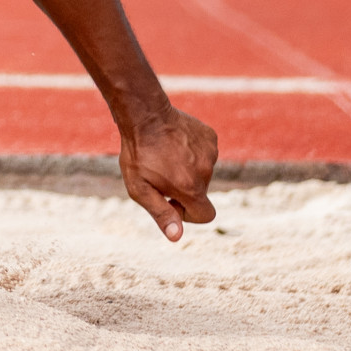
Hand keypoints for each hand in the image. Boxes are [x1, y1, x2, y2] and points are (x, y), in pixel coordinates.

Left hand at [119, 106, 217, 241]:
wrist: (144, 114)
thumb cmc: (138, 154)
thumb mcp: (140, 189)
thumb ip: (160, 214)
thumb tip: (177, 237)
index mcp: (191, 188)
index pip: (206, 215)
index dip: (188, 214)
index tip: (170, 201)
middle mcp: (206, 171)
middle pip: (201, 192)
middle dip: (183, 189)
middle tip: (159, 173)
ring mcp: (211, 153)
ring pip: (202, 171)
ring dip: (186, 169)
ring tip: (165, 156)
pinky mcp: (211, 137)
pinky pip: (205, 153)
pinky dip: (192, 152)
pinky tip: (174, 143)